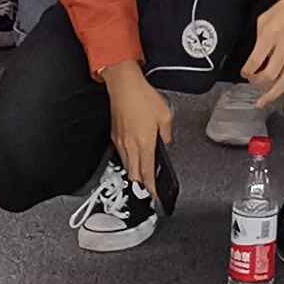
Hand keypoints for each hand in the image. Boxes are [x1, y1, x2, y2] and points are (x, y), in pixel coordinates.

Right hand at [101, 60, 174, 188]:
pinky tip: (133, 161)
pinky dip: (128, 162)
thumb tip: (166, 142)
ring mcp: (121, 141)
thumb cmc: (143, 97)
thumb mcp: (165, 115)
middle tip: (147, 194)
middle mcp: (131, 146)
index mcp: (145, 143)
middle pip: (135, 174)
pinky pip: (122, 155)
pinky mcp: (115, 135)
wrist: (124, 86)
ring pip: (127, 166)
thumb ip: (168, 133)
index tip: (154, 196)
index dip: (151, 188)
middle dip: (141, 187)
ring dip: (134, 175)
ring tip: (141, 182)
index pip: (148, 173)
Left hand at [242, 0, 283, 108]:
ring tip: (263, 102)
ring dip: (272, 95)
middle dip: (258, 83)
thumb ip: (259, 39)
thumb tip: (256, 59)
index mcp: (272, 33)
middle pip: (270, 75)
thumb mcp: (265, 17)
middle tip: (253, 83)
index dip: (247, 71)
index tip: (245, 73)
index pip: (255, 60)